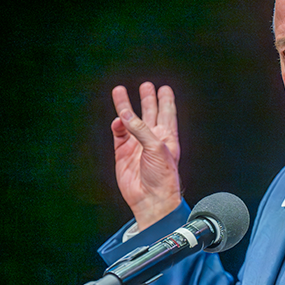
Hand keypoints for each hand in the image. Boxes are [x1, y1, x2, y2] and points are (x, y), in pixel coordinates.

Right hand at [111, 82, 181, 229]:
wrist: (151, 199)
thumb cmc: (162, 177)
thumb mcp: (157, 148)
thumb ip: (141, 129)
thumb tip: (125, 116)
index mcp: (167, 137)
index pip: (167, 113)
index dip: (166, 100)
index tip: (165, 88)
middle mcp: (153, 139)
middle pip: (150, 113)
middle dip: (148, 99)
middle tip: (146, 86)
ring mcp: (137, 146)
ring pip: (130, 121)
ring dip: (126, 107)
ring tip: (119, 91)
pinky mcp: (123, 153)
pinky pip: (119, 134)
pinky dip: (117, 126)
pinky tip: (117, 120)